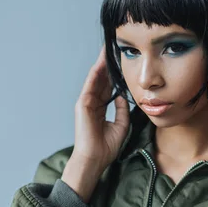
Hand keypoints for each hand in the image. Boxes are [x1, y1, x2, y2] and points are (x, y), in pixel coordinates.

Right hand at [63, 45, 129, 199]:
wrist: (95, 159)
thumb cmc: (106, 146)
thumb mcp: (121, 124)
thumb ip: (122, 109)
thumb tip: (125, 95)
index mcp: (100, 108)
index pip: (108, 86)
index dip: (115, 73)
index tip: (122, 61)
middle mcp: (92, 103)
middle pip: (101, 79)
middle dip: (108, 64)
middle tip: (115, 47)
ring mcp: (86, 102)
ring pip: (95, 78)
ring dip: (102, 64)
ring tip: (108, 49)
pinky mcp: (83, 104)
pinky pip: (90, 85)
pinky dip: (96, 73)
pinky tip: (102, 62)